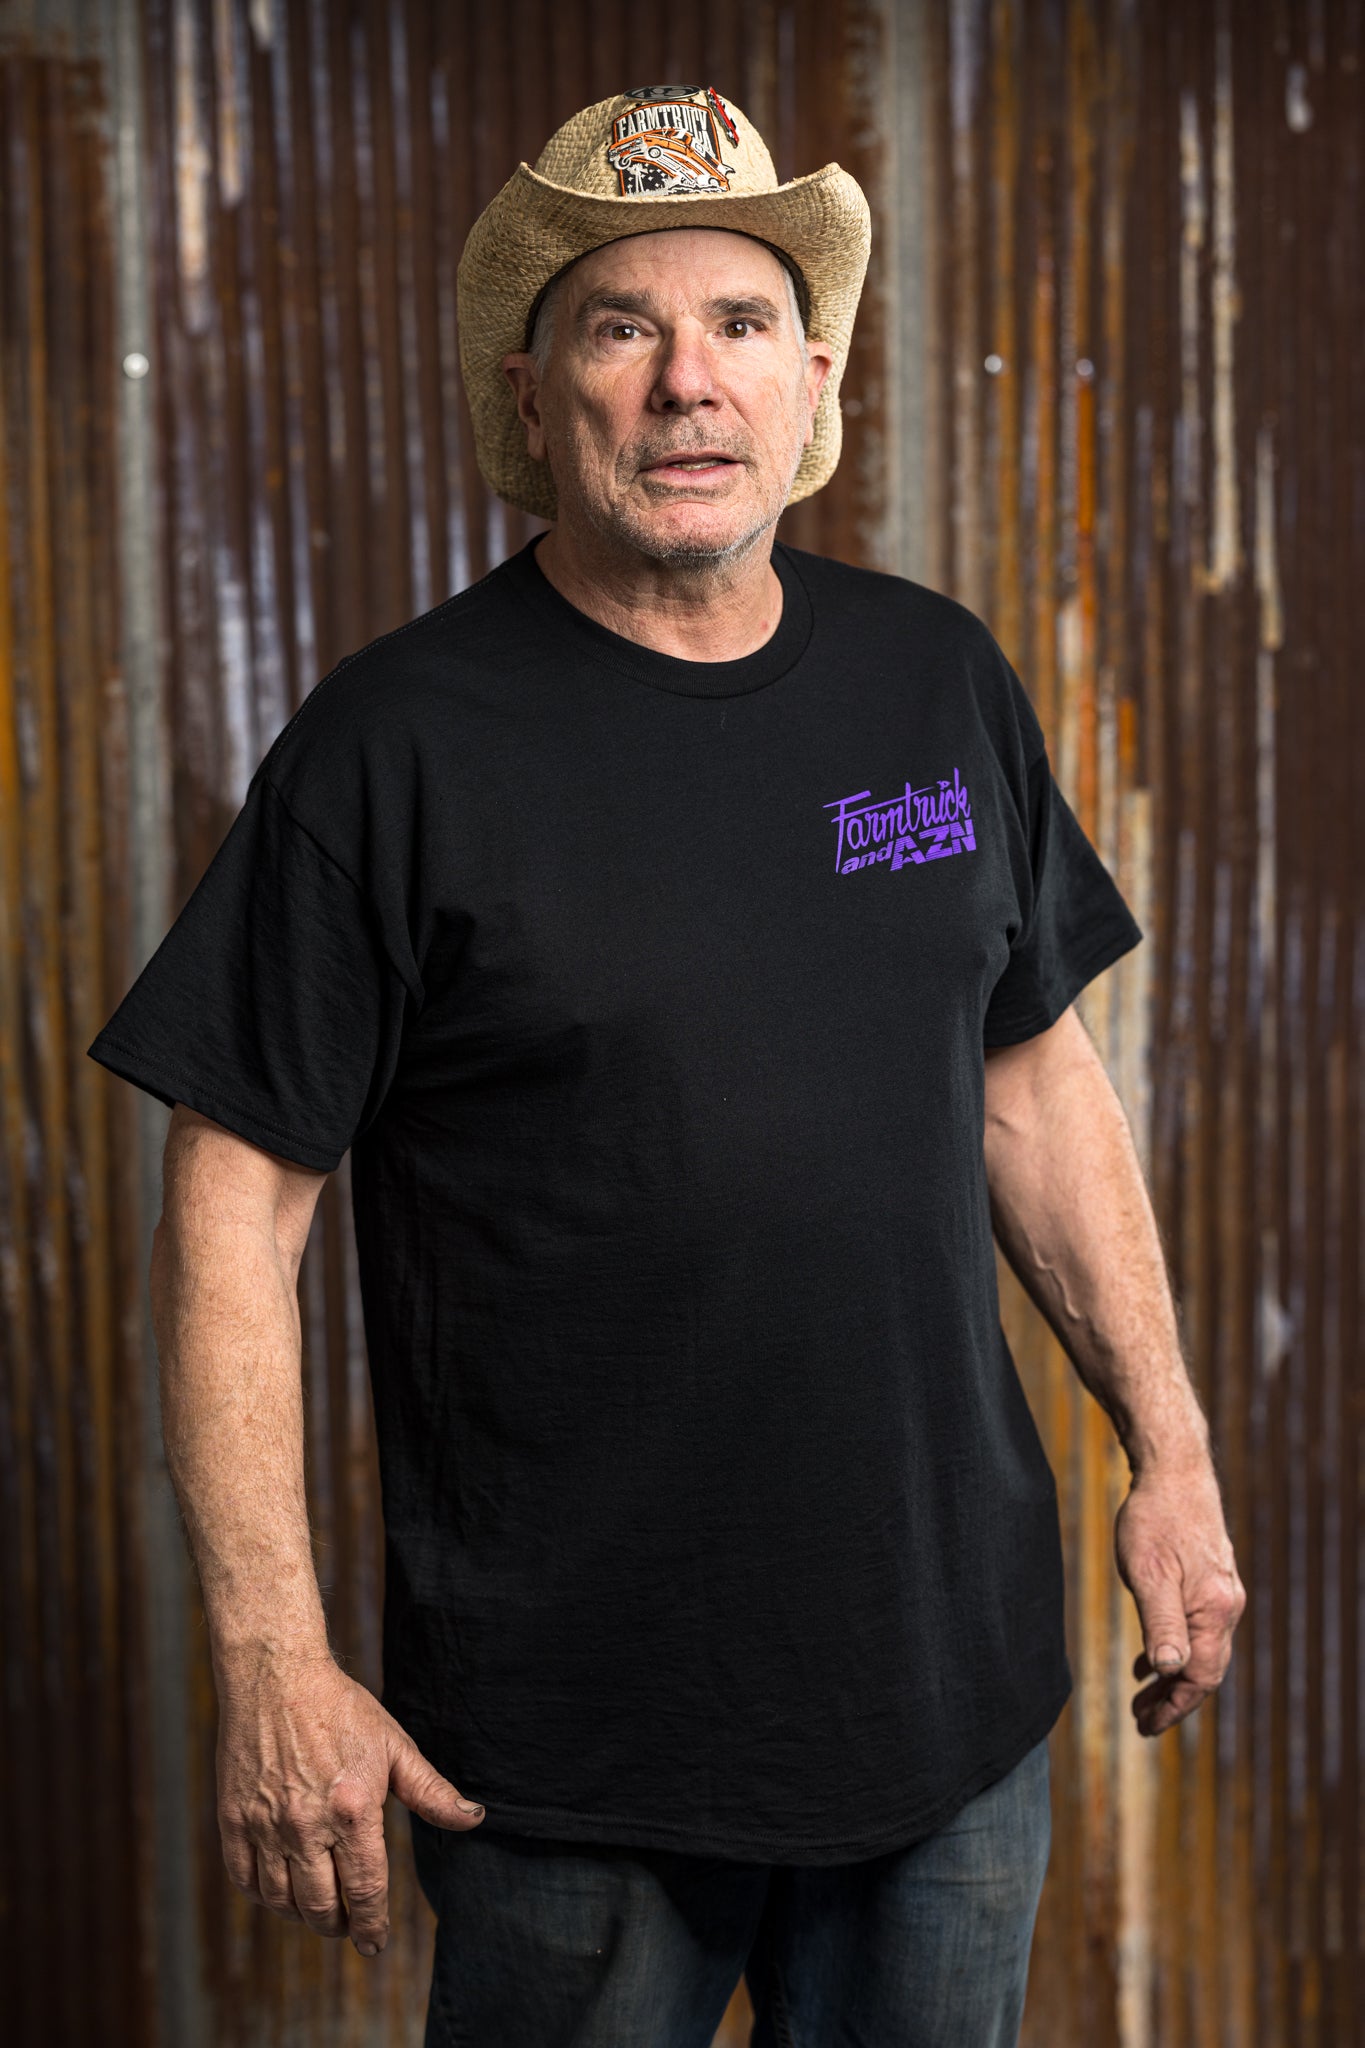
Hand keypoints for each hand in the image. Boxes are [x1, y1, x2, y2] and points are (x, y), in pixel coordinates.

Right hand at [214, 1650, 483, 1955]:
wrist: (276, 1677)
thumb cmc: (341, 1709)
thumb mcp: (394, 1747)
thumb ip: (431, 1792)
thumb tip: (474, 1819)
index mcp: (352, 1810)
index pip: (366, 1891)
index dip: (372, 1926)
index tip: (375, 1944)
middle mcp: (306, 1826)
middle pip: (321, 1907)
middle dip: (339, 1925)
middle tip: (348, 1924)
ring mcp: (265, 1825)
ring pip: (281, 1901)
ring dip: (303, 1915)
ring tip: (319, 1907)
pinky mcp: (232, 1820)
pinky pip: (245, 1880)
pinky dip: (264, 1895)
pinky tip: (280, 1888)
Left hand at [1113, 1458, 1246, 1737]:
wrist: (1175, 1471)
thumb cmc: (1155, 1520)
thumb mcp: (1148, 1574)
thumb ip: (1161, 1623)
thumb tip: (1171, 1670)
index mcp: (1214, 1612)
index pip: (1199, 1678)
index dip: (1174, 1707)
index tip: (1146, 1727)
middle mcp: (1226, 1607)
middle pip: (1204, 1670)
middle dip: (1173, 1700)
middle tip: (1140, 1721)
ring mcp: (1221, 1593)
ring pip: (1200, 1650)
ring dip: (1173, 1678)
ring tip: (1142, 1696)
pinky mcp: (1209, 1580)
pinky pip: (1195, 1628)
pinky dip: (1174, 1649)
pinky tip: (1151, 1658)